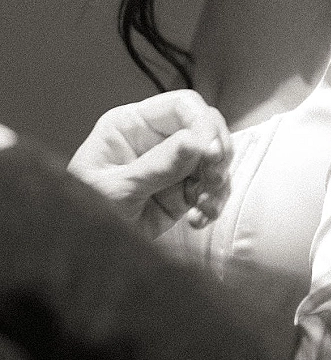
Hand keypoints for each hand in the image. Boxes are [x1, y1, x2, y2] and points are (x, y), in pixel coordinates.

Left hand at [68, 90, 231, 239]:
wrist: (82, 254)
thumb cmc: (83, 214)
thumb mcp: (116, 190)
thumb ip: (157, 166)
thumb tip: (196, 142)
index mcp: (131, 125)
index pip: (181, 106)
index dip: (203, 124)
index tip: (211, 152)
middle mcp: (155, 140)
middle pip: (206, 128)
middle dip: (217, 153)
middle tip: (213, 179)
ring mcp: (172, 166)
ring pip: (215, 160)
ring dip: (218, 183)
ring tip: (204, 207)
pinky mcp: (182, 193)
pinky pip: (212, 189)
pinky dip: (214, 203)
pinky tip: (199, 220)